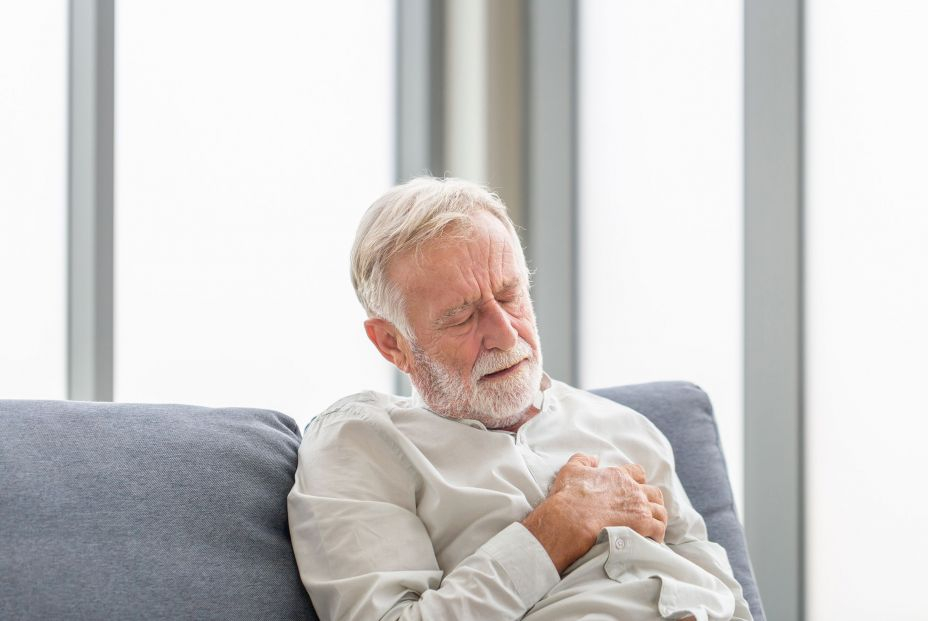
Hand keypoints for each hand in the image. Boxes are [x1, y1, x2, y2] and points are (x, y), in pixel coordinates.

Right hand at [521, 453, 667, 572]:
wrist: (571, 519)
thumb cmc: (569, 495)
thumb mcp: (570, 470)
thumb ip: (582, 460)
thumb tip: (593, 458)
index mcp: (617, 475)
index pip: (637, 472)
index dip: (638, 479)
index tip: (636, 486)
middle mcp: (632, 489)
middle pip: (654, 492)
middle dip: (653, 501)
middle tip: (646, 510)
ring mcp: (639, 507)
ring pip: (660, 511)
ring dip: (658, 518)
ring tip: (653, 527)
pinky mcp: (642, 525)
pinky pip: (659, 528)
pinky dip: (658, 534)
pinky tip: (653, 539)